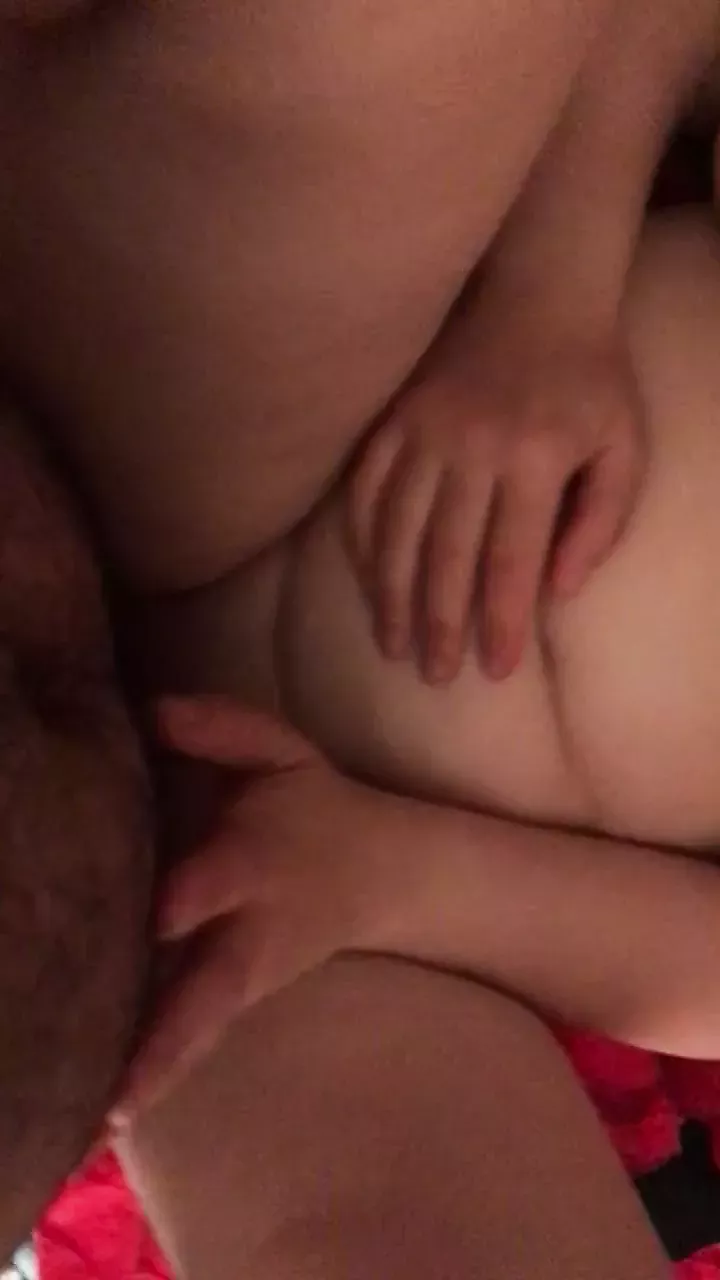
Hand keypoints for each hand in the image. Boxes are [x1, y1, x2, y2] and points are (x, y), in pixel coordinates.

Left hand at [111, 694, 391, 1123]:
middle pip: (211, 990)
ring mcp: (248, 975)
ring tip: (99, 1122)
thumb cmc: (317, 806)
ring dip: (156, 1074)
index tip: (155, 917)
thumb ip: (221, 728)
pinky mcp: (240, 996)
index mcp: (257, 861)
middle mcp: (251, 930)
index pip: (220, 881)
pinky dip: (159, 1074)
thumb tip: (148, 711)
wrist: (385, 875)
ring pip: (203, 1030)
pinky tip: (106, 1115)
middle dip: (168, 1035)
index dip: (190, 898)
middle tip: (117, 1092)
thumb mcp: (284, 751)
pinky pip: (198, 1037)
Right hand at [349, 313, 645, 682]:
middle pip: (445, 556)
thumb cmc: (591, 380)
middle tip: (434, 673)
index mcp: (536, 459)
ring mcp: (424, 430)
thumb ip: (601, 522)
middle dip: (438, 623)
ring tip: (391, 643)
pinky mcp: (393, 417)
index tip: (492, 670)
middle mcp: (473, 448)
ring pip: (396, 530)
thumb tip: (559, 592)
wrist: (537, 290)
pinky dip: (362, 540)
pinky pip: (365, 489)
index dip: (500, 623)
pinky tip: (366, 578)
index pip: (511, 561)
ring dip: (390, 593)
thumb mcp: (625, 447)